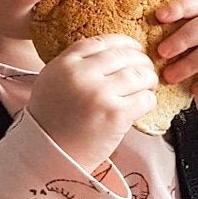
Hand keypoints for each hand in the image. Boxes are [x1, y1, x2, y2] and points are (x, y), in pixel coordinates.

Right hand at [27, 35, 158, 171]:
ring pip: (140, 74)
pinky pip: (145, 98)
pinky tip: (142, 105)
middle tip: (146, 71)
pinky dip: (149, 100)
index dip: (125, 43)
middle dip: (142, 62)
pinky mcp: (115, 114)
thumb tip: (113, 52)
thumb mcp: (53, 82)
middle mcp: (81, 75)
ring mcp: (99, 94)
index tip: (135, 49)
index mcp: (64, 64)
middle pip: (125, 56)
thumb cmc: (53, 121)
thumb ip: (77, 65)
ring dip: (149, 80)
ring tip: (148, 88)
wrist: (48, 156)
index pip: (103, 42)